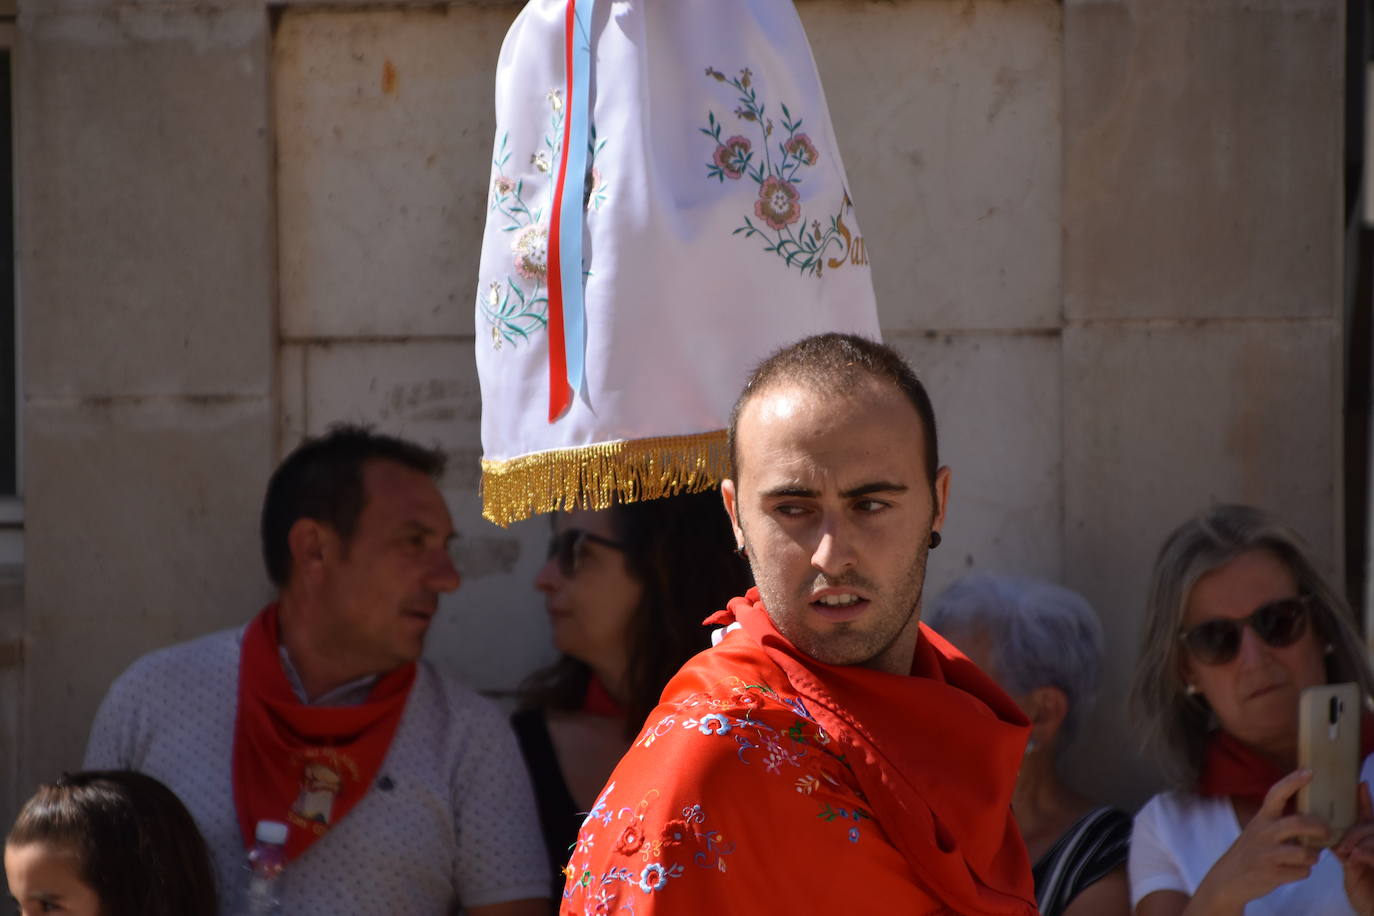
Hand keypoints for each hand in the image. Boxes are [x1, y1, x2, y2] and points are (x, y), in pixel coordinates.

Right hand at [1189, 769, 1331, 913]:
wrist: (1228, 878)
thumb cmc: (1251, 852)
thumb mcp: (1258, 832)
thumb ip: (1280, 825)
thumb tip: (1312, 823)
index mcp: (1261, 819)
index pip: (1276, 794)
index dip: (1293, 782)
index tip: (1310, 772)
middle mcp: (1263, 833)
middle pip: (1298, 823)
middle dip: (1319, 828)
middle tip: (1328, 831)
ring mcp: (1267, 854)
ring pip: (1305, 853)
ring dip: (1313, 857)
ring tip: (1309, 857)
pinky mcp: (1271, 873)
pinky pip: (1302, 872)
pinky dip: (1303, 872)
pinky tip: (1294, 870)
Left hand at [1335, 782, 1373, 913]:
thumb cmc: (1366, 894)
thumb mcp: (1353, 870)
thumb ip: (1345, 850)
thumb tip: (1329, 835)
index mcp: (1372, 843)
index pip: (1369, 819)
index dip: (1365, 802)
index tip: (1360, 785)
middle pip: (1371, 826)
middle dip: (1356, 832)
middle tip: (1343, 845)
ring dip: (1361, 842)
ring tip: (1350, 853)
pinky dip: (1368, 852)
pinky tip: (1357, 857)